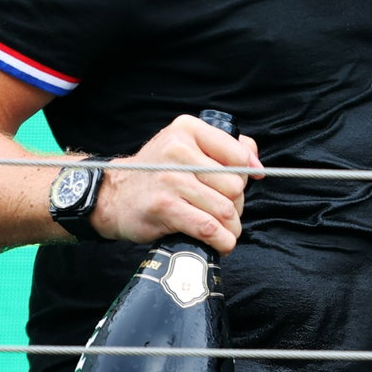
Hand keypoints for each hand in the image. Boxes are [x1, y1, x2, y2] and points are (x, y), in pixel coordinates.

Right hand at [90, 114, 261, 253]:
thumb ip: (227, 147)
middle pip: (235, 185)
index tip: (243, 185)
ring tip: (226, 230)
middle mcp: (179, 150)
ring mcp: (171, 179)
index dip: (247, 174)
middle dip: (237, 204)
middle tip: (226, 211)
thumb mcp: (187, 145)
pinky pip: (208, 227)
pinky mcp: (164, 207)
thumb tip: (257, 166)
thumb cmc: (158, 172)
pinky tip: (222, 243)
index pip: (239, 154)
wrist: (113, 195)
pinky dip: (222, 240)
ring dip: (232, 226)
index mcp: (188, 129)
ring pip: (225, 208)